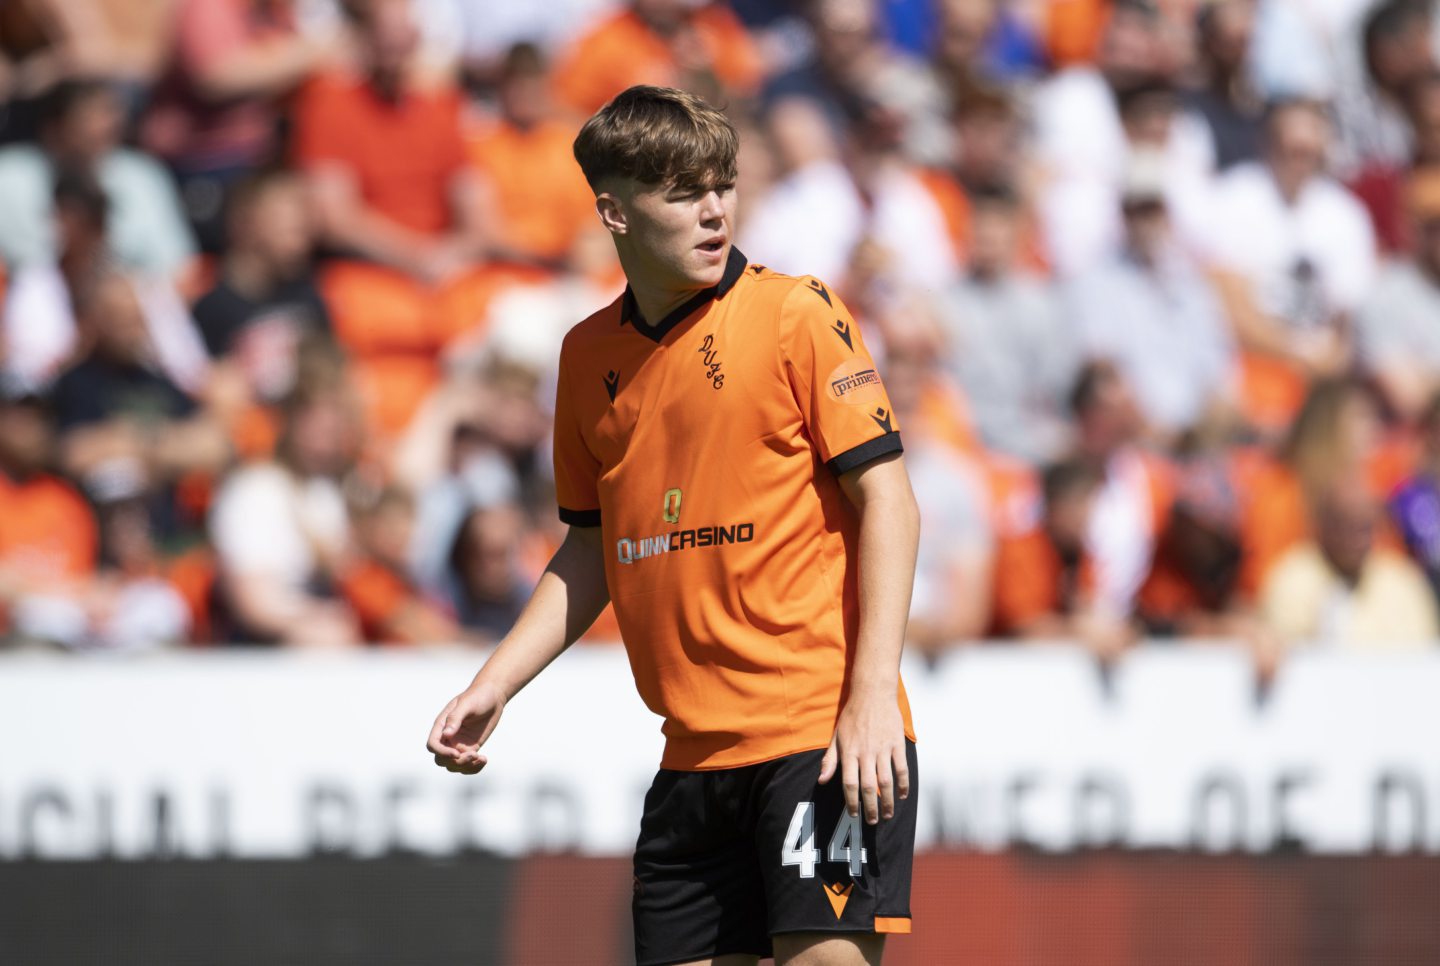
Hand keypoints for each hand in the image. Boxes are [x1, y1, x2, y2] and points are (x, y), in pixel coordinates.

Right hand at [426, 681, 505, 774]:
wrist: (493, 696)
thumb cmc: (478, 696)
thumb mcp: (467, 704)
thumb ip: (455, 718)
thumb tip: (446, 734)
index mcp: (442, 725)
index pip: (433, 745)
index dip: (441, 753)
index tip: (457, 754)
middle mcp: (448, 737)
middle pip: (441, 759)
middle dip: (455, 762)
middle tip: (474, 754)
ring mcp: (458, 744)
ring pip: (453, 765)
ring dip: (466, 767)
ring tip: (481, 758)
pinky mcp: (470, 748)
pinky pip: (467, 765)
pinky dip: (474, 768)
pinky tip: (484, 760)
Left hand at [818, 690, 908, 824]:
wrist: (872, 694)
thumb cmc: (851, 716)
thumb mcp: (836, 736)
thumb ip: (830, 760)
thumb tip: (821, 781)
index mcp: (849, 752)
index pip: (849, 783)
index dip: (851, 801)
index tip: (853, 814)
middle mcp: (866, 753)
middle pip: (868, 787)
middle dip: (870, 807)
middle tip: (872, 821)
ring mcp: (883, 749)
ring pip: (886, 781)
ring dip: (888, 801)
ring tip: (887, 814)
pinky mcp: (897, 744)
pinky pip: (901, 768)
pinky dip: (903, 784)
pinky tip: (902, 795)